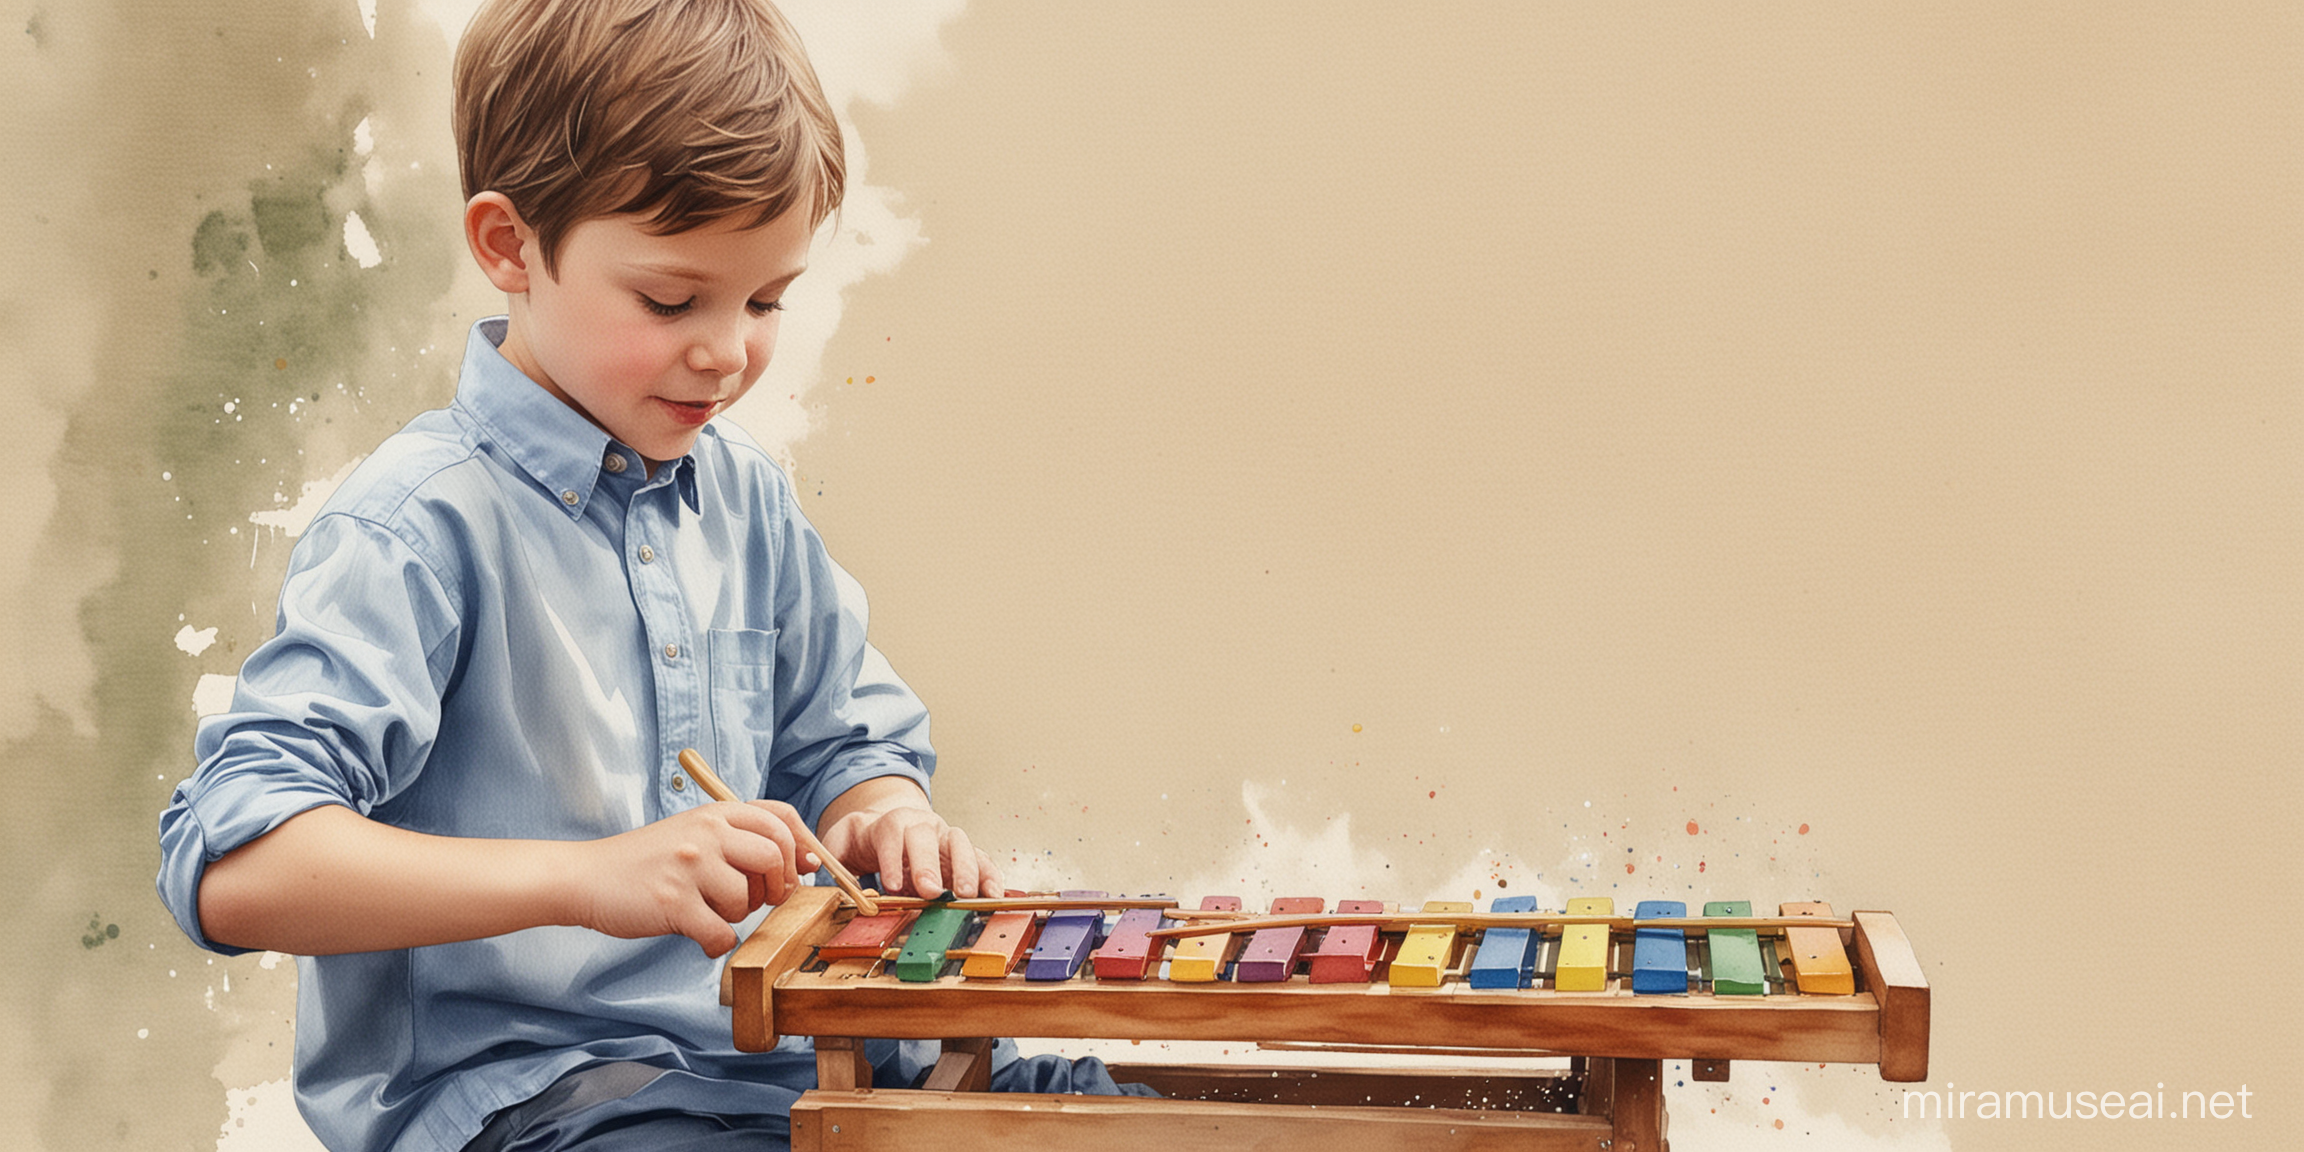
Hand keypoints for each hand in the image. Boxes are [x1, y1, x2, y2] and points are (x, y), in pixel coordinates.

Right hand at [564, 800, 816, 956]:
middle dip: (776, 886)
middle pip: (775, 856)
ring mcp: (690, 866)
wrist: (587, 877)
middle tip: (758, 898)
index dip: (800, 847)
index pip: (781, 818)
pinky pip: (721, 932)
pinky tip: (700, 936)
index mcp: (715, 813)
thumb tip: (807, 860)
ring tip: (711, 912)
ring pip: (747, 898)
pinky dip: (716, 943)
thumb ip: (743, 840)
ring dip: (736, 915)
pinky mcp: (674, 902)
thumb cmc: (647, 861)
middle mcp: (706, 833)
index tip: (798, 871)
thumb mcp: (695, 832)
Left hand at [820, 806, 1001, 898]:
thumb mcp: (839, 845)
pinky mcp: (964, 854)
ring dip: (965, 870)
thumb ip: (831, 860)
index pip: (892, 835)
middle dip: (930, 864)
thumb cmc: (862, 840)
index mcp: (890, 823)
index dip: (893, 858)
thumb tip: (820, 879)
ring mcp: (946, 838)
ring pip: (961, 844)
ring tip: (967, 895)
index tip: (892, 884)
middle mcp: (923, 825)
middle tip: (931, 891)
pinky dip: (990, 876)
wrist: (887, 824)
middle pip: (929, 837)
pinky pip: (982, 860)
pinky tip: (993, 895)